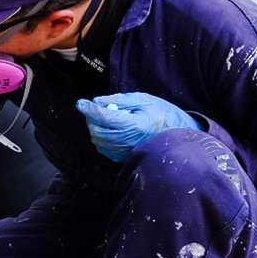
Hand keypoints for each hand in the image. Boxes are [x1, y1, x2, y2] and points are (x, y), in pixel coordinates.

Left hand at [76, 93, 198, 161]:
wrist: (175, 135)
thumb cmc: (162, 115)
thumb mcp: (144, 100)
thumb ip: (119, 100)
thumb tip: (98, 101)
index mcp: (134, 125)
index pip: (103, 116)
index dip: (89, 108)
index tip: (81, 102)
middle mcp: (127, 140)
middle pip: (96, 130)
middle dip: (91, 118)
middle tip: (97, 109)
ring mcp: (124, 151)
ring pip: (97, 140)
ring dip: (96, 127)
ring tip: (109, 118)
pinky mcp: (122, 157)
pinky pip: (103, 147)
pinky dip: (101, 137)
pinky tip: (112, 129)